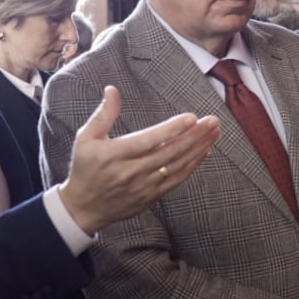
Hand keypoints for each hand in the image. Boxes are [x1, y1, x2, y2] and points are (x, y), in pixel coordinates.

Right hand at [58, 87, 221, 232]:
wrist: (83, 207)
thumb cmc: (86, 168)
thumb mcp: (86, 139)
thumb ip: (103, 114)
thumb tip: (113, 90)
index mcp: (114, 155)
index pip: (148, 141)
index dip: (171, 130)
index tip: (191, 118)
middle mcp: (131, 171)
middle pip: (169, 152)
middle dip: (194, 136)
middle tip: (212, 121)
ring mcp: (143, 186)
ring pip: (177, 165)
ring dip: (198, 148)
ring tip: (214, 132)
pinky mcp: (151, 196)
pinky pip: (176, 180)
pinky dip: (193, 165)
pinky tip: (205, 151)